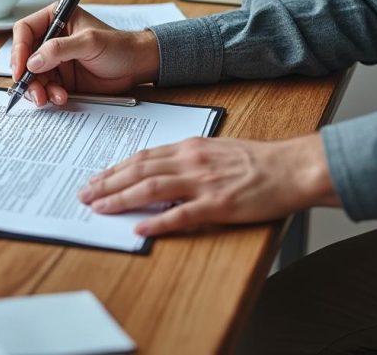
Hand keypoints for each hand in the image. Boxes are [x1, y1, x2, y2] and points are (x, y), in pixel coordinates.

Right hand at [11, 4, 160, 106]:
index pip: (25, 31)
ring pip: (33, 76)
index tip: (21, 68)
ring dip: (38, 89)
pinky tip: (61, 98)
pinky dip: (49, 95)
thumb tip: (33, 61)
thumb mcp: (89, 42)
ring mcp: (56, 61)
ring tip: (49, 98)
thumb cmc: (119, 46)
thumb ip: (60, 49)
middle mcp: (52, 39)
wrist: (137, 66)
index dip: (19, 49)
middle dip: (26, 76)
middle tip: (33, 90)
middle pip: (25, 57)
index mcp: (56, 19)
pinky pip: (46, 88)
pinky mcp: (62, 79)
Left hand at [77, 133, 340, 236]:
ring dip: (121, 198)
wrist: (292, 167)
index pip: (142, 157)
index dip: (115, 168)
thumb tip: (160, 171)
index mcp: (191, 147)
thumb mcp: (217, 150)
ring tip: (99, 208)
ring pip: (152, 188)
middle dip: (107, 183)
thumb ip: (189, 159)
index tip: (95, 178)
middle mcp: (191, 161)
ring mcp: (204, 183)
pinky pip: (181, 215)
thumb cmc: (258, 161)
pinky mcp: (218, 205)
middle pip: (139, 170)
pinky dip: (157, 222)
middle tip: (84, 194)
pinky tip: (139, 228)